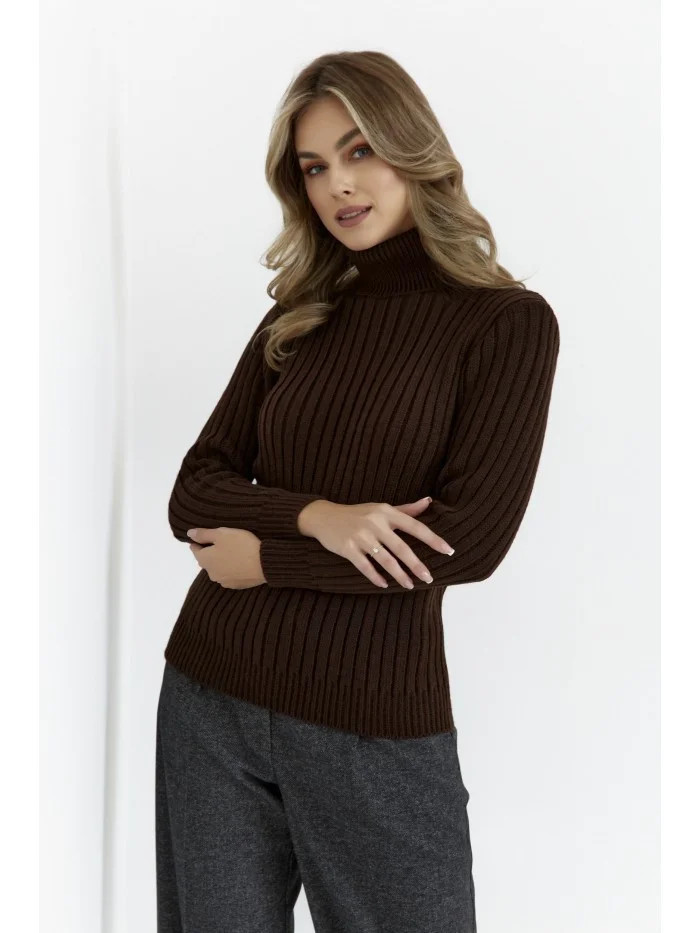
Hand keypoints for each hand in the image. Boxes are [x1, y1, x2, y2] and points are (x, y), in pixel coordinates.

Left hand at [186, 527, 264, 588]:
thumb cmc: (241, 545)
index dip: (199, 541)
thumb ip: (203, 534)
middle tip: (222, 542)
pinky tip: (240, 562)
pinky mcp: (236, 585)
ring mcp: (224, 581)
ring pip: (218, 569)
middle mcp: (211, 573)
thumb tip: (189, 534)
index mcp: (205, 560)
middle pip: (206, 560)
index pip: (195, 550)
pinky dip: (231, 569)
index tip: (206, 536)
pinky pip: (229, 575)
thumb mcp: (221, 534)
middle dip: (211, 552)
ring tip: (233, 552)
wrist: (265, 563)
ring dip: (221, 561)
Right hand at [296, 497, 454, 589]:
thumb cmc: (357, 513)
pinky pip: (365, 566)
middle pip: (401, 548)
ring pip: (385, 560)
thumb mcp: (381, 508)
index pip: (415, 526)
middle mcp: (375, 523)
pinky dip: (376, 577)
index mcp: (386, 512)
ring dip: (399, 575)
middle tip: (429, 578)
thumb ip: (406, 509)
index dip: (433, 539)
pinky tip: (384, 585)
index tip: (448, 551)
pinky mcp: (347, 548)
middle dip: (417, 565)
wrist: (324, 516)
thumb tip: (429, 502)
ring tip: (409, 585)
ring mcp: (360, 536)